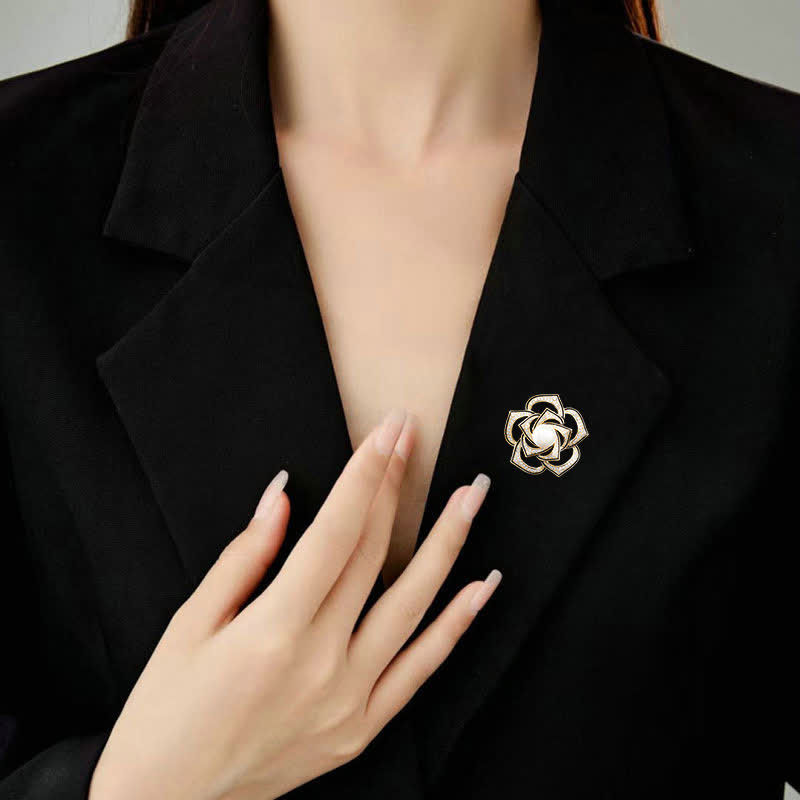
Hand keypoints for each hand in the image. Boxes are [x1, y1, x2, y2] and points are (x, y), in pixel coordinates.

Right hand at [88, 407, 500, 799]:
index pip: (336, 531)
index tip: (388, 431)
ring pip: (414, 604)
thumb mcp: (189, 625)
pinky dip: (457, 625)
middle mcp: (323, 663)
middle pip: (374, 554)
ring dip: (449, 543)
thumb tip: (282, 497)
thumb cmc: (165, 713)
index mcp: (273, 631)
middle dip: (396, 486)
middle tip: (416, 437)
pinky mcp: (363, 727)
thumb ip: (244, 558)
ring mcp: (351, 699)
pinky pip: (422, 668)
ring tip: (474, 495)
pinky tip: (483, 584)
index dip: (366, 474)